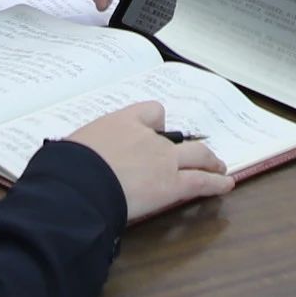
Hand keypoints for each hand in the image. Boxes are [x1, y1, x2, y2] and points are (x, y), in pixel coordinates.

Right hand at [65, 100, 231, 222]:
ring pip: (198, 156)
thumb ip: (87, 150)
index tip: (155, 130)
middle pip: (178, 137)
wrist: (81, 182)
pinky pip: (201, 181)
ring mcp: (164, 160)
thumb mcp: (74, 146)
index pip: (149, 111)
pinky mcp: (172, 185)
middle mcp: (148, 137)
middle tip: (197, 152)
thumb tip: (77, 161)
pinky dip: (217, 183)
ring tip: (219, 167)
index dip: (155, 122)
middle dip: (190, 145)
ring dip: (211, 161)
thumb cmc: (69, 165)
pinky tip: (226, 185)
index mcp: (122, 122)